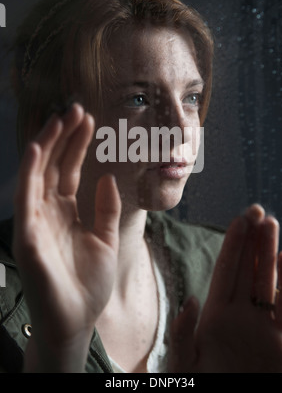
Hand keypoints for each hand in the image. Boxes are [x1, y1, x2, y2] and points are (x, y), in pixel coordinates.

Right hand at [13, 104, 120, 371]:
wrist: (78, 320)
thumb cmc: (89, 283)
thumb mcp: (107, 239)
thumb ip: (107, 209)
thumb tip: (108, 178)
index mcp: (67, 212)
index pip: (70, 169)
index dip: (78, 144)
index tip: (89, 120)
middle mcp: (49, 212)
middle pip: (54, 166)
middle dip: (63, 137)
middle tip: (75, 109)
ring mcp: (36, 222)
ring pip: (38, 175)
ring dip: (47, 145)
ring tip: (60, 118)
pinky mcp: (28, 236)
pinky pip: (27, 200)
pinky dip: (31, 173)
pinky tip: (39, 149)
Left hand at [169, 205, 281, 372]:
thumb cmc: (203, 388)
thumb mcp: (183, 364)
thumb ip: (183, 333)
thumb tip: (191, 299)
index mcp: (214, 314)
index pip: (225, 270)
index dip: (232, 243)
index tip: (239, 219)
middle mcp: (239, 313)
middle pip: (247, 267)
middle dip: (252, 238)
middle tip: (257, 209)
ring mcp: (261, 325)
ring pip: (266, 279)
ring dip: (269, 252)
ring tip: (270, 223)